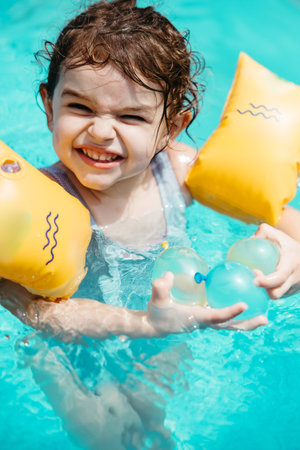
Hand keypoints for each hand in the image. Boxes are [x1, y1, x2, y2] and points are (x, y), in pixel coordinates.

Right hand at [148, 273, 267, 333]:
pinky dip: (236, 315)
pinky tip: (245, 303)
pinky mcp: (206, 319)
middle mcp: (205, 322)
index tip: (244, 305)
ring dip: (247, 322)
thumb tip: (168, 275)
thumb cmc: (157, 312)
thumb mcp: (156, 299)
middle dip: (247, 323)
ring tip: (263, 317)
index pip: (217, 316)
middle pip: (230, 325)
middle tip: (264, 319)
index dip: (230, 312)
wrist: (155, 325)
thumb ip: (160, 287)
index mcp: (196, 318)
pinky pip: (225, 318)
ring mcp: (207, 322)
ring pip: (230, 324)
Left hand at [254, 223, 299, 297]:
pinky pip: (276, 294)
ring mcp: (293, 288)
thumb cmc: (288, 244)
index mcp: (291, 265)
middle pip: (277, 293)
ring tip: (253, 281)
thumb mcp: (278, 235)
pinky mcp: (290, 293)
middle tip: (251, 280)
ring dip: (263, 291)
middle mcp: (294, 279)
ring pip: (275, 295)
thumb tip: (249, 239)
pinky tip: (257, 283)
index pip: (280, 277)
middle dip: (263, 290)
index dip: (266, 281)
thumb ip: (264, 232)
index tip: (254, 273)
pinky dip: (267, 291)